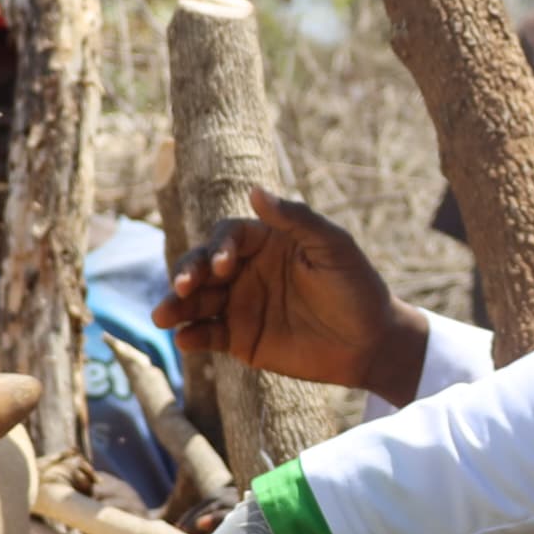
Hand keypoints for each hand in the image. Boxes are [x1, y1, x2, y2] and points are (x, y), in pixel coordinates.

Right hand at [159, 188, 424, 404]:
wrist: (371, 343)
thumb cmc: (356, 287)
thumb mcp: (333, 247)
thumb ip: (296, 219)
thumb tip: (255, 190)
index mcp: (265, 241)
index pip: (227, 237)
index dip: (218, 248)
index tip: (222, 267)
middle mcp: (245, 270)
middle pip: (202, 266)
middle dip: (186, 273)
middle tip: (180, 287)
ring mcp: (240, 305)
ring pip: (197, 301)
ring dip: (176, 305)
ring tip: (162, 316)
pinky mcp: (240, 339)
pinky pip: (208, 335)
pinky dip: (193, 336)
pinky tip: (184, 339)